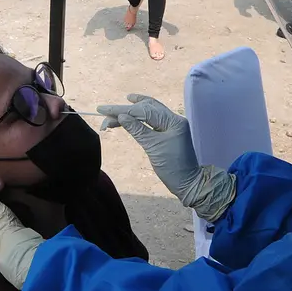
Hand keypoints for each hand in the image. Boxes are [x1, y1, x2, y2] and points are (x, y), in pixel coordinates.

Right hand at [97, 95, 235, 220]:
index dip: (122, 110)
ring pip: (148, 111)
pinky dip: (138, 117)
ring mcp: (172, 125)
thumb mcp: (153, 148)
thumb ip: (138, 130)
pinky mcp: (168, 131)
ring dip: (130, 111)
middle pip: (146, 108)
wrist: (188, 183)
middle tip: (104, 112)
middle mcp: (173, 119)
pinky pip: (151, 119)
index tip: (103, 110)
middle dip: (124, 109)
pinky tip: (129, 114)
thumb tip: (121, 116)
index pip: (144, 111)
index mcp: (173, 122)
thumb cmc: (172, 168)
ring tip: (113, 112)